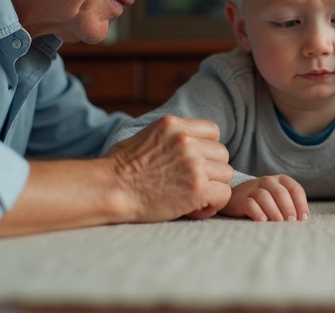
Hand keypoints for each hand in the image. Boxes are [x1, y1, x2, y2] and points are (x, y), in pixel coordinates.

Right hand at [103, 116, 233, 222]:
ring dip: (213, 188)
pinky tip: (194, 209)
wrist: (109, 190)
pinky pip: (223, 195)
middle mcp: (187, 140)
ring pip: (226, 174)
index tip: (194, 163)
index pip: (213, 131)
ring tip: (192, 198)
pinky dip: (212, 205)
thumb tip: (184, 142)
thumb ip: (171, 137)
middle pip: (222, 154)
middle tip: (192, 185)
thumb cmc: (118, 169)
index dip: (207, 150)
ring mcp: (193, 164)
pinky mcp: (197, 188)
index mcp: (174, 124)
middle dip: (211, 170)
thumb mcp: (146, 137)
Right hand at [221, 175, 308, 221]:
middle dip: (288, 207)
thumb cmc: (267, 201)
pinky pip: (250, 204)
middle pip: (280, 192)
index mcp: (282, 180)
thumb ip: (291, 206)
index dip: (301, 204)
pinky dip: (257, 212)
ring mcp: (254, 188)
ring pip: (264, 196)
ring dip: (273, 210)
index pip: (295, 189)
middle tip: (292, 221)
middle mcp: (268, 181)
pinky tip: (263, 221)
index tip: (303, 219)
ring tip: (279, 222)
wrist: (239, 196)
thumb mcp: (280, 199)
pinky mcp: (242, 199)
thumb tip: (302, 220)